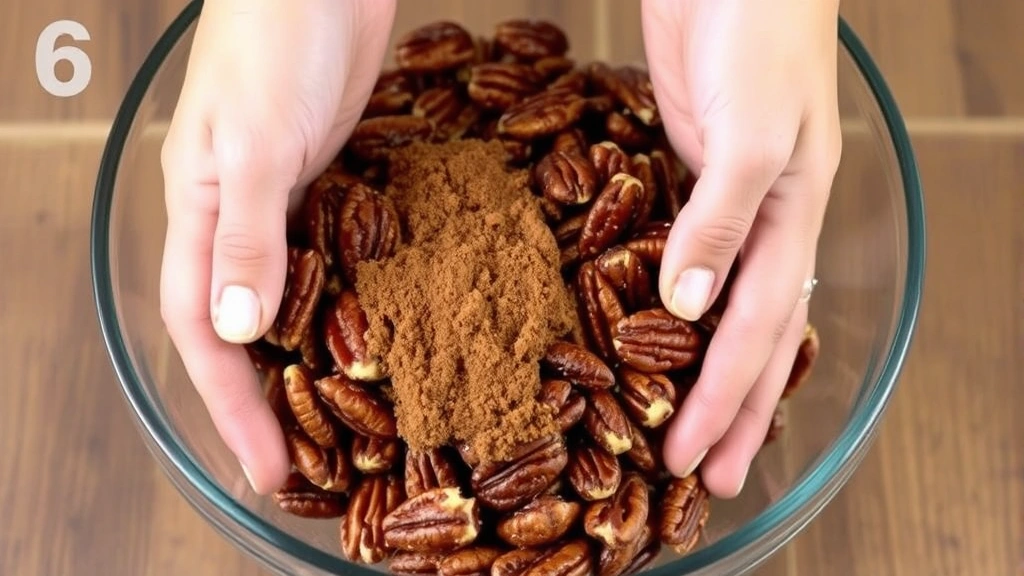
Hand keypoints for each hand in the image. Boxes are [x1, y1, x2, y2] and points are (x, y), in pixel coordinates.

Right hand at [159, 0, 395, 493]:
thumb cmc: (275, 33)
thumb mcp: (255, 138)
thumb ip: (246, 232)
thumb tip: (235, 328)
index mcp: (197, 209)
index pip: (200, 328)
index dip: (230, 403)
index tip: (265, 463)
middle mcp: (236, 214)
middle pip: (243, 324)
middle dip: (267, 396)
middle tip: (304, 462)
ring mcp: (285, 196)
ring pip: (291, 295)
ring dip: (311, 354)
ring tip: (342, 414)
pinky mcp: (330, 176)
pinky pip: (334, 254)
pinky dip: (349, 295)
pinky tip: (378, 325)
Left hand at [641, 0, 841, 497]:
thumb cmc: (762, 27)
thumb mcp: (754, 130)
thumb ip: (723, 218)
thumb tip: (691, 307)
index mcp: (793, 215)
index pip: (759, 332)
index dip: (727, 400)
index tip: (695, 460)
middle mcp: (762, 217)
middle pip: (748, 332)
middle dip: (726, 406)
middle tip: (698, 474)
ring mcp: (722, 194)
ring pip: (717, 298)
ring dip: (698, 361)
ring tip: (678, 414)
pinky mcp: (682, 165)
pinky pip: (675, 245)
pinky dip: (663, 291)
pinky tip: (648, 317)